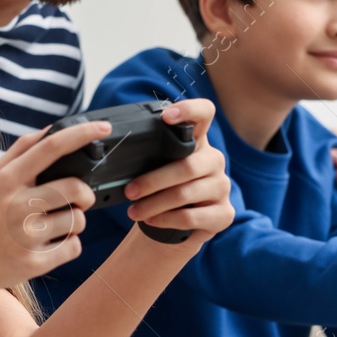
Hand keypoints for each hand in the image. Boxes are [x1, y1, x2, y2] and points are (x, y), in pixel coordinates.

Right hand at [0, 122, 106, 292]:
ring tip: (56, 224)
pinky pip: (74, 247)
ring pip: (78, 220)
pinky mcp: (34, 263)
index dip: (81, 134)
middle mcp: (16, 206)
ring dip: (76, 220)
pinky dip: (69, 244)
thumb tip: (52, 129)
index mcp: (6, 180)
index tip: (104, 127)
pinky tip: (50, 243)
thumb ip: (21, 151)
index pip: (50, 148)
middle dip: (86, 193)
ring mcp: (25, 237)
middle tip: (78, 199)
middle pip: (75, 188)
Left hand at [121, 99, 233, 245]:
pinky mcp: (224, 214)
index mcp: (197, 142)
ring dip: (154, 204)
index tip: (166, 116)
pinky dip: (166, 219)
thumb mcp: (155, 168)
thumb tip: (113, 156)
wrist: (177, 227)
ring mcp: (221, 187)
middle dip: (153, 180)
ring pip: (186, 193)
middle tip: (129, 191)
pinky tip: (151, 221)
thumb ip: (147, 156)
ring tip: (134, 211)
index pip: (204, 114)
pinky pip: (192, 217)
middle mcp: (213, 161)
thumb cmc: (161, 190)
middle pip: (187, 166)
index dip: (189, 110)